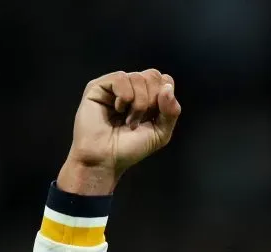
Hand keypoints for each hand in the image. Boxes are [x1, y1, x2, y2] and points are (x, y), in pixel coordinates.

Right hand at [57, 69, 181, 194]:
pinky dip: (124, 97)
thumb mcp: (161, 133)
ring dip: (138, 104)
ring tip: (128, 121)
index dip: (164, 96)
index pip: (165, 80)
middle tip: (140, 120)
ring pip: (138, 77)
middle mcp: (132, 88)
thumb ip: (171, 111)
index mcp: (148, 96)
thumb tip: (168, 86)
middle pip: (153, 75)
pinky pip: (121, 78)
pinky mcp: (99, 86)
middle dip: (152, 101)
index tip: (156, 116)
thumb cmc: (130, 147)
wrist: (106, 158)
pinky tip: (117, 110)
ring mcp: (116, 86)